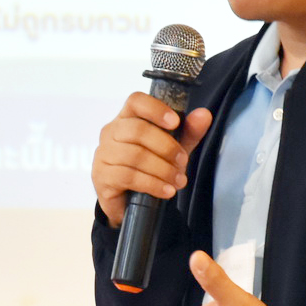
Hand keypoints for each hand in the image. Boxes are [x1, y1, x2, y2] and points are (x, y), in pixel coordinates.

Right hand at [91, 93, 214, 225]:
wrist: (129, 203)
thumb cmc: (150, 169)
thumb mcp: (173, 149)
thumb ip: (188, 132)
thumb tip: (204, 115)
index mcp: (127, 118)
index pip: (135, 101)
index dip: (155, 109)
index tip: (176, 123)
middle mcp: (111, 132)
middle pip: (137, 130)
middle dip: (166, 147)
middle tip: (183, 161)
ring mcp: (103, 154)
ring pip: (135, 155)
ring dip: (162, 169)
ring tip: (178, 180)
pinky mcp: (102, 176)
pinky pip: (129, 176)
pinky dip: (152, 184)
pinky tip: (166, 191)